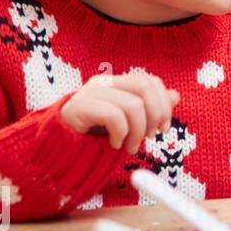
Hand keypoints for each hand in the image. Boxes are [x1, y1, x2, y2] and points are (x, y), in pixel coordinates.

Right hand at [61, 72, 178, 153]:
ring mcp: (90, 92)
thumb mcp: (127, 123)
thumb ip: (149, 109)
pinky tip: (114, 144)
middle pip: (146, 87)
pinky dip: (121, 134)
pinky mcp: (79, 106)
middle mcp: (105, 83)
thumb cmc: (93, 136)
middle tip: (150, 137)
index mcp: (117, 83)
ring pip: (133, 106)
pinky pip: (114, 116)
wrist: (55, 148)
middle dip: (156, 115)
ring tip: (130, 148)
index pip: (151, 82)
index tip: (163, 129)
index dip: (164, 105)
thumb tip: (175, 95)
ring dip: (138, 132)